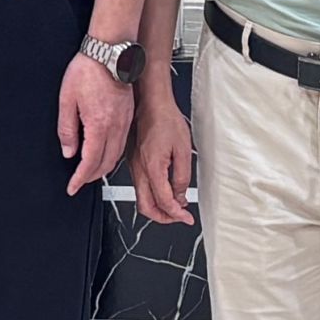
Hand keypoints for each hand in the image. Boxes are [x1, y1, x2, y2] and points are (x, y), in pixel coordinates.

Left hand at [57, 50, 134, 192]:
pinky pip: (122, 143)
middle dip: (92, 177)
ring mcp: (125, 121)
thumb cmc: (88, 69)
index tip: (72, 187)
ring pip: (116, 156)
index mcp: (99, 125)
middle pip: (106, 164)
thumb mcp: (66, 99)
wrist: (109, 52)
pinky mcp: (128, 115)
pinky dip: (112, 154)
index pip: (90, 162)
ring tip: (91, 171)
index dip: (80, 179)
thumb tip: (68, 150)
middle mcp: (115, 127)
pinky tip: (105, 152)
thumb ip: (67, 129)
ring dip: (103, 167)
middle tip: (79, 181)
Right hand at [130, 89, 195, 226]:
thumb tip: (180, 195)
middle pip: (145, 207)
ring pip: (140, 198)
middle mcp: (138, 169)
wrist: (150, 101)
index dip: (177, 214)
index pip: (163, 201)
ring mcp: (133, 165)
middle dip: (163, 218)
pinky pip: (139, 186)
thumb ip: (182, 177)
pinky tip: (163, 190)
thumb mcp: (183, 150)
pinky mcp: (132, 161)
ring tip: (174, 206)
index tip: (186, 217)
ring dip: (157, 207)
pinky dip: (151, 195)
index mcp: (152, 167)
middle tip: (178, 217)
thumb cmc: (166, 118)